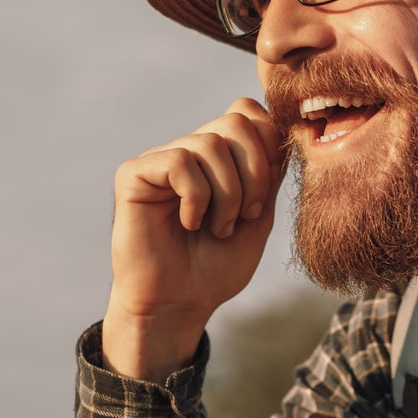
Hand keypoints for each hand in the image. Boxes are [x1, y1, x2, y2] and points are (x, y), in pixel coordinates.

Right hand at [102, 98, 284, 380]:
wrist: (180, 303)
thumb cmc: (217, 267)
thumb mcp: (259, 215)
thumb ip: (269, 172)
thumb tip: (282, 126)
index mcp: (221, 158)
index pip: (251, 114)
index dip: (269, 148)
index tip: (264, 197)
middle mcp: (190, 151)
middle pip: (236, 120)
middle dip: (255, 173)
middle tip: (247, 215)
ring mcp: (162, 159)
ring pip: (211, 144)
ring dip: (228, 195)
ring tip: (218, 228)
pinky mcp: (134, 174)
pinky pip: (179, 162)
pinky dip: (196, 198)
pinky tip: (189, 223)